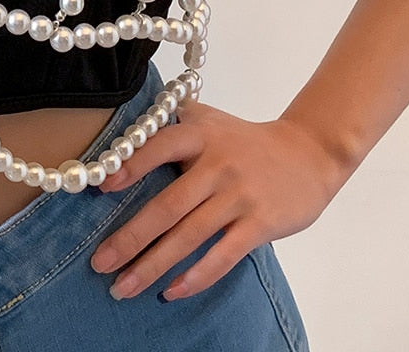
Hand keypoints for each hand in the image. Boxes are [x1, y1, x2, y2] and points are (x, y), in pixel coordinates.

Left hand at [89, 100, 346, 300]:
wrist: (309, 153)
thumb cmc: (244, 139)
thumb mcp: (208, 118)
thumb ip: (170, 120)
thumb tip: (123, 126)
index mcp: (200, 135)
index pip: (161, 146)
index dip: (131, 165)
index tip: (101, 188)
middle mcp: (217, 165)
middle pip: (169, 205)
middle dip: (131, 237)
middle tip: (99, 262)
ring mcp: (239, 197)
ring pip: (190, 236)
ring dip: (154, 264)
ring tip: (124, 286)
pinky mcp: (260, 224)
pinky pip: (224, 255)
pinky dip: (197, 275)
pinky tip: (171, 290)